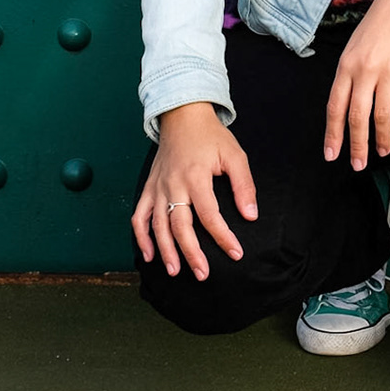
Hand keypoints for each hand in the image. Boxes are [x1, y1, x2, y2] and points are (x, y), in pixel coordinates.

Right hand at [132, 101, 257, 280]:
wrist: (182, 116)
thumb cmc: (211, 136)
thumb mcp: (235, 155)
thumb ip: (243, 185)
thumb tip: (250, 215)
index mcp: (196, 176)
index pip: (209, 214)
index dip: (223, 237)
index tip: (235, 253)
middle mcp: (173, 184)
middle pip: (180, 225)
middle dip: (191, 253)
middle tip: (203, 274)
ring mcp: (157, 187)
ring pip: (157, 225)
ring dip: (165, 250)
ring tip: (175, 271)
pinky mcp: (148, 188)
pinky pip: (139, 216)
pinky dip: (141, 237)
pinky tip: (149, 255)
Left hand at [324, 0, 389, 169]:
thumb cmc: (379, 24)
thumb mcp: (354, 48)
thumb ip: (350, 76)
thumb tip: (347, 109)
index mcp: (346, 65)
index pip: (335, 107)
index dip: (333, 134)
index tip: (332, 154)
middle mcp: (365, 70)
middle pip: (357, 117)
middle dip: (357, 145)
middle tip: (358, 165)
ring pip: (383, 116)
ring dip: (382, 140)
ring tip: (382, 153)